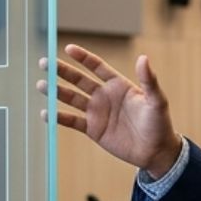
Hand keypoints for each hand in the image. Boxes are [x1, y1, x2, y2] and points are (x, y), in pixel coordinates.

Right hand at [39, 45, 182, 176]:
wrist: (156, 151)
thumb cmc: (159, 123)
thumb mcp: (156, 101)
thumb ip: (149, 80)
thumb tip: (144, 58)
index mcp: (118, 85)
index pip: (97, 67)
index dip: (83, 57)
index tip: (68, 48)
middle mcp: (104, 96)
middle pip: (78, 80)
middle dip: (61, 71)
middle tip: (45, 63)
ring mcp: (97, 112)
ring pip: (71, 98)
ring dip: (55, 92)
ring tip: (41, 85)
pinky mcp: (93, 129)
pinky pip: (72, 121)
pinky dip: (58, 117)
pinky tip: (46, 112)